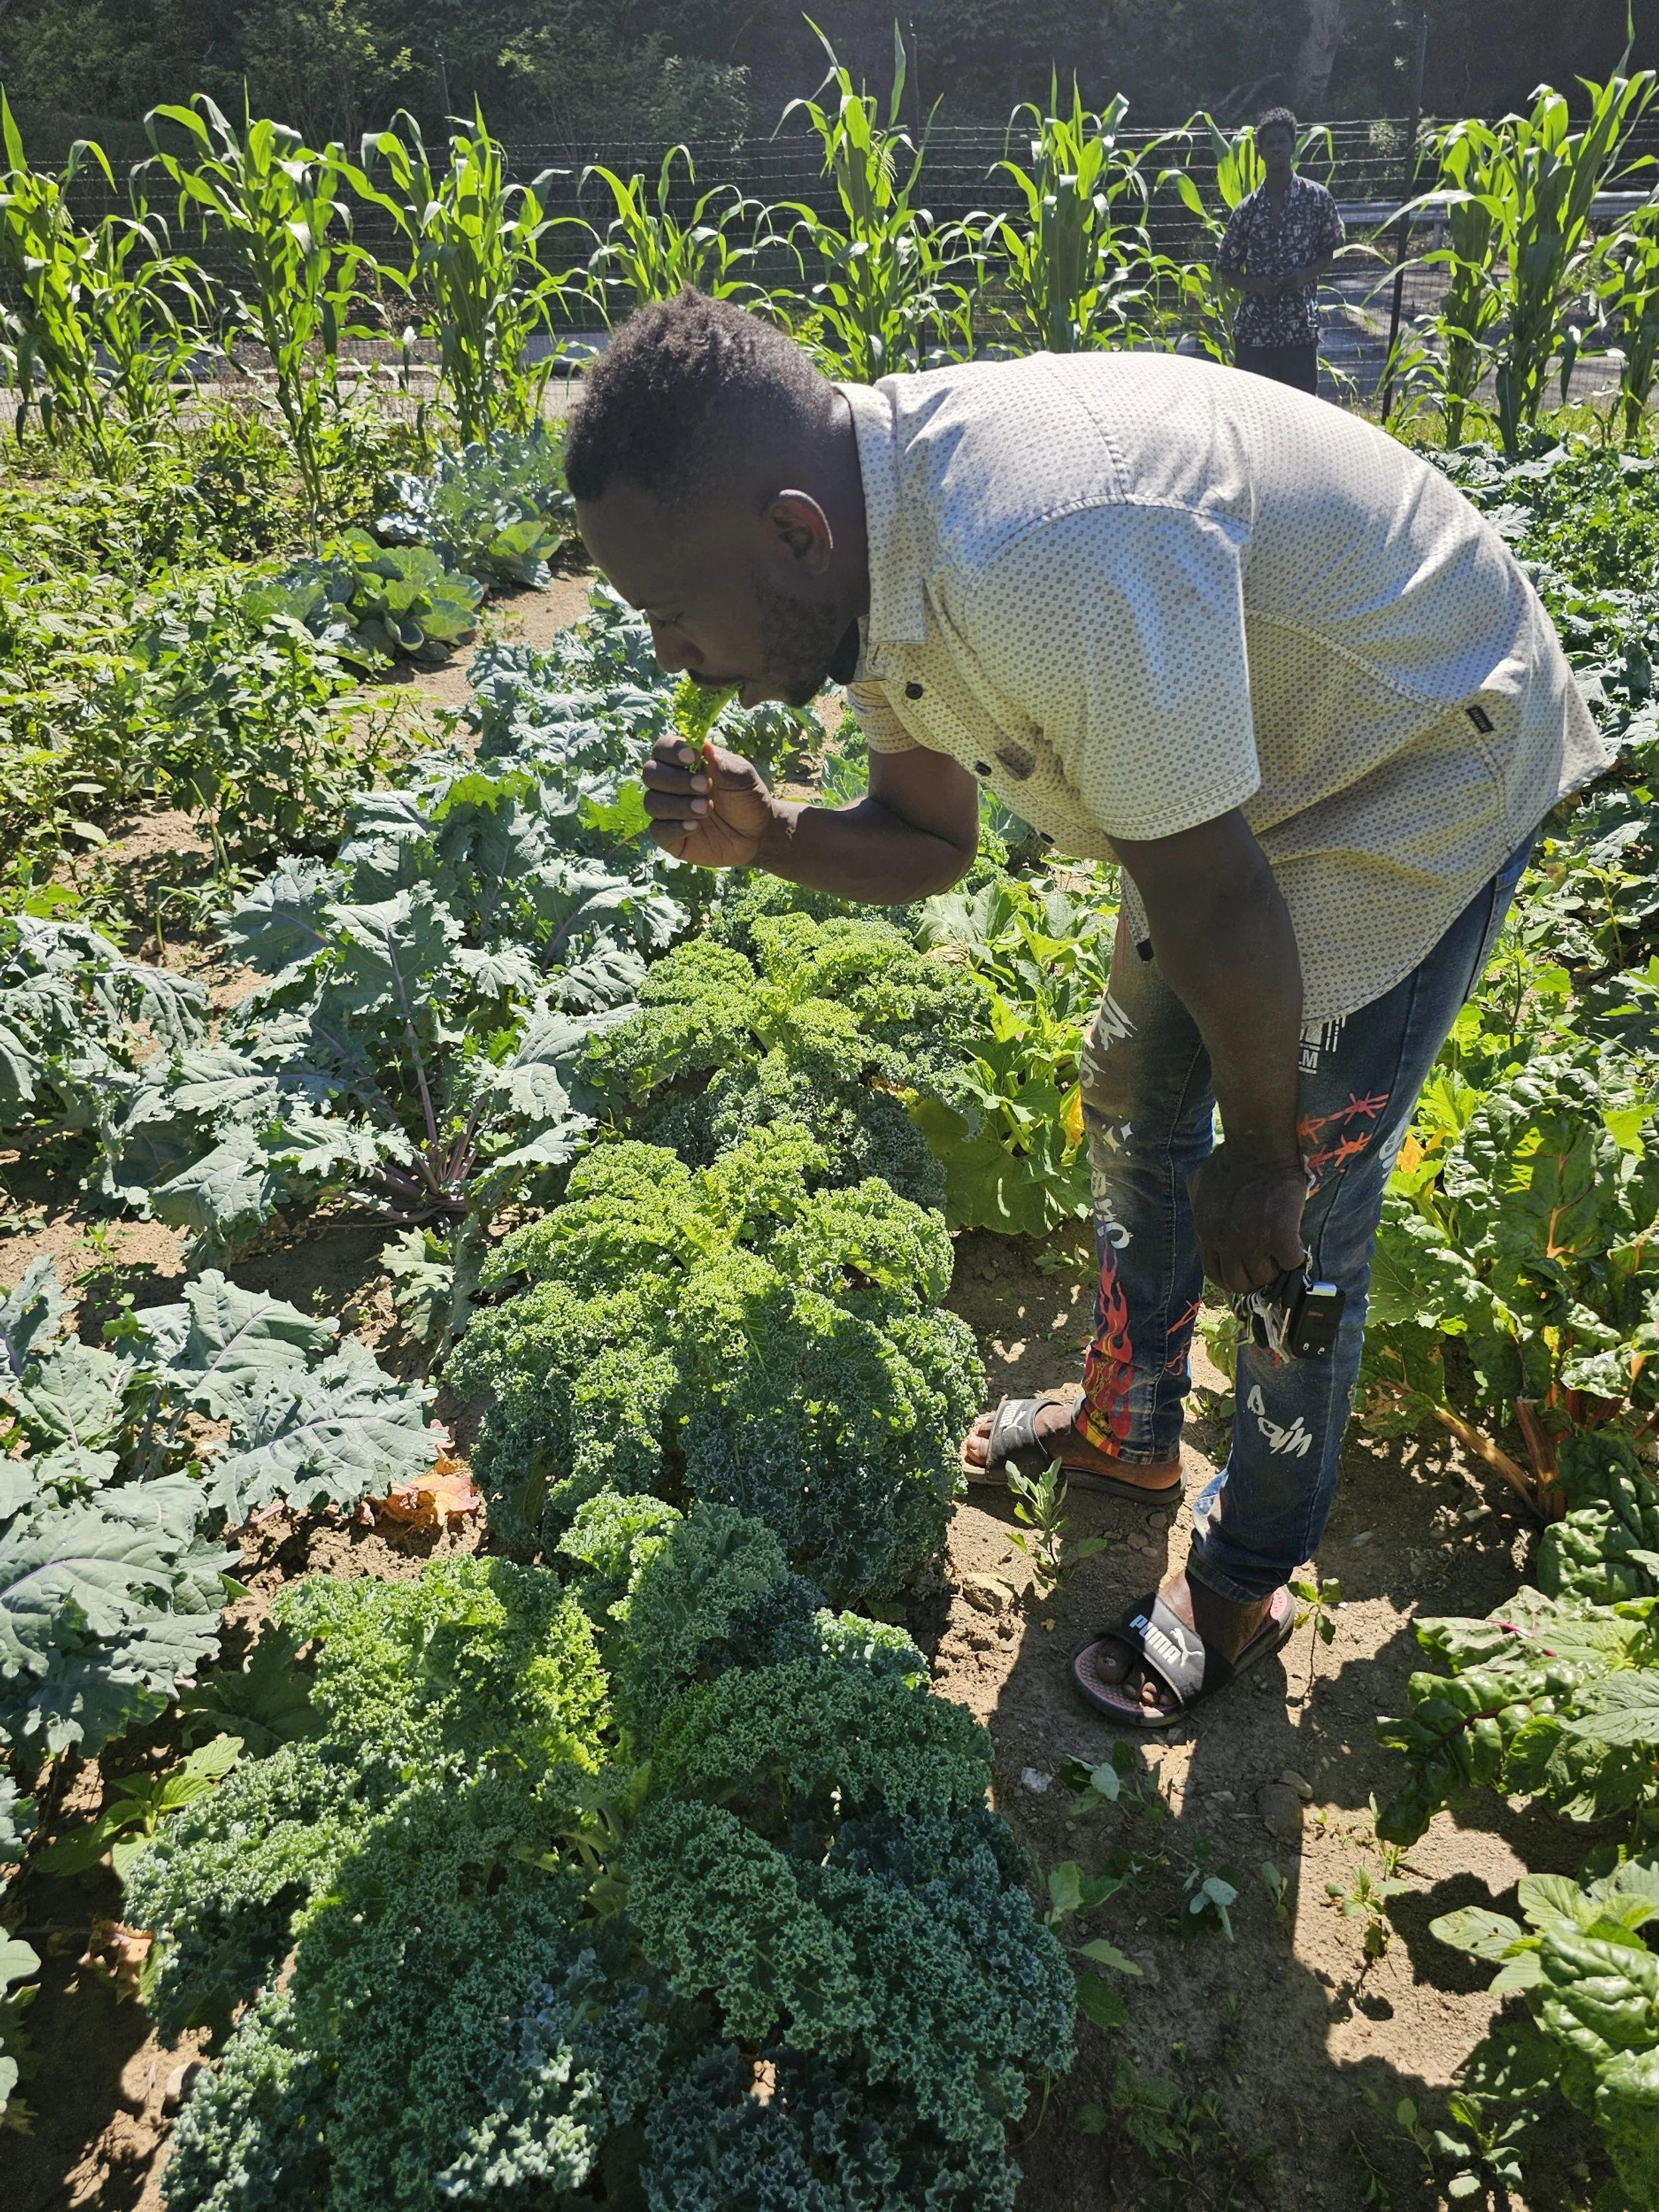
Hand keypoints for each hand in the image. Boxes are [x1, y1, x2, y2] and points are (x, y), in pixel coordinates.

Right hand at [641, 735, 776, 869]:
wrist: (757, 834)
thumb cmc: (747, 797)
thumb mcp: (743, 777)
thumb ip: (723, 764)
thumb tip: (703, 747)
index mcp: (684, 761)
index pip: (662, 747)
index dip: (671, 750)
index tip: (693, 758)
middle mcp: (670, 783)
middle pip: (650, 773)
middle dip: (675, 780)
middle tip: (705, 786)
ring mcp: (667, 810)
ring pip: (651, 802)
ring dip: (678, 805)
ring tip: (706, 809)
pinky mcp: (669, 836)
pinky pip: (658, 831)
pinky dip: (675, 827)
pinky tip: (695, 826)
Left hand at [1187, 1147, 1306, 1294]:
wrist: (1258, 1148)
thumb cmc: (1228, 1160)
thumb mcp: (1199, 1184)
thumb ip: (1198, 1206)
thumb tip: (1203, 1216)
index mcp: (1206, 1233)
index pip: (1215, 1274)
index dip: (1230, 1278)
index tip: (1243, 1272)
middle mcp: (1227, 1243)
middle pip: (1239, 1283)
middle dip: (1253, 1277)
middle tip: (1265, 1263)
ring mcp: (1254, 1242)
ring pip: (1265, 1276)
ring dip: (1274, 1266)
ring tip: (1279, 1249)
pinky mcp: (1281, 1237)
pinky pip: (1291, 1262)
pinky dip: (1295, 1255)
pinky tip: (1294, 1240)